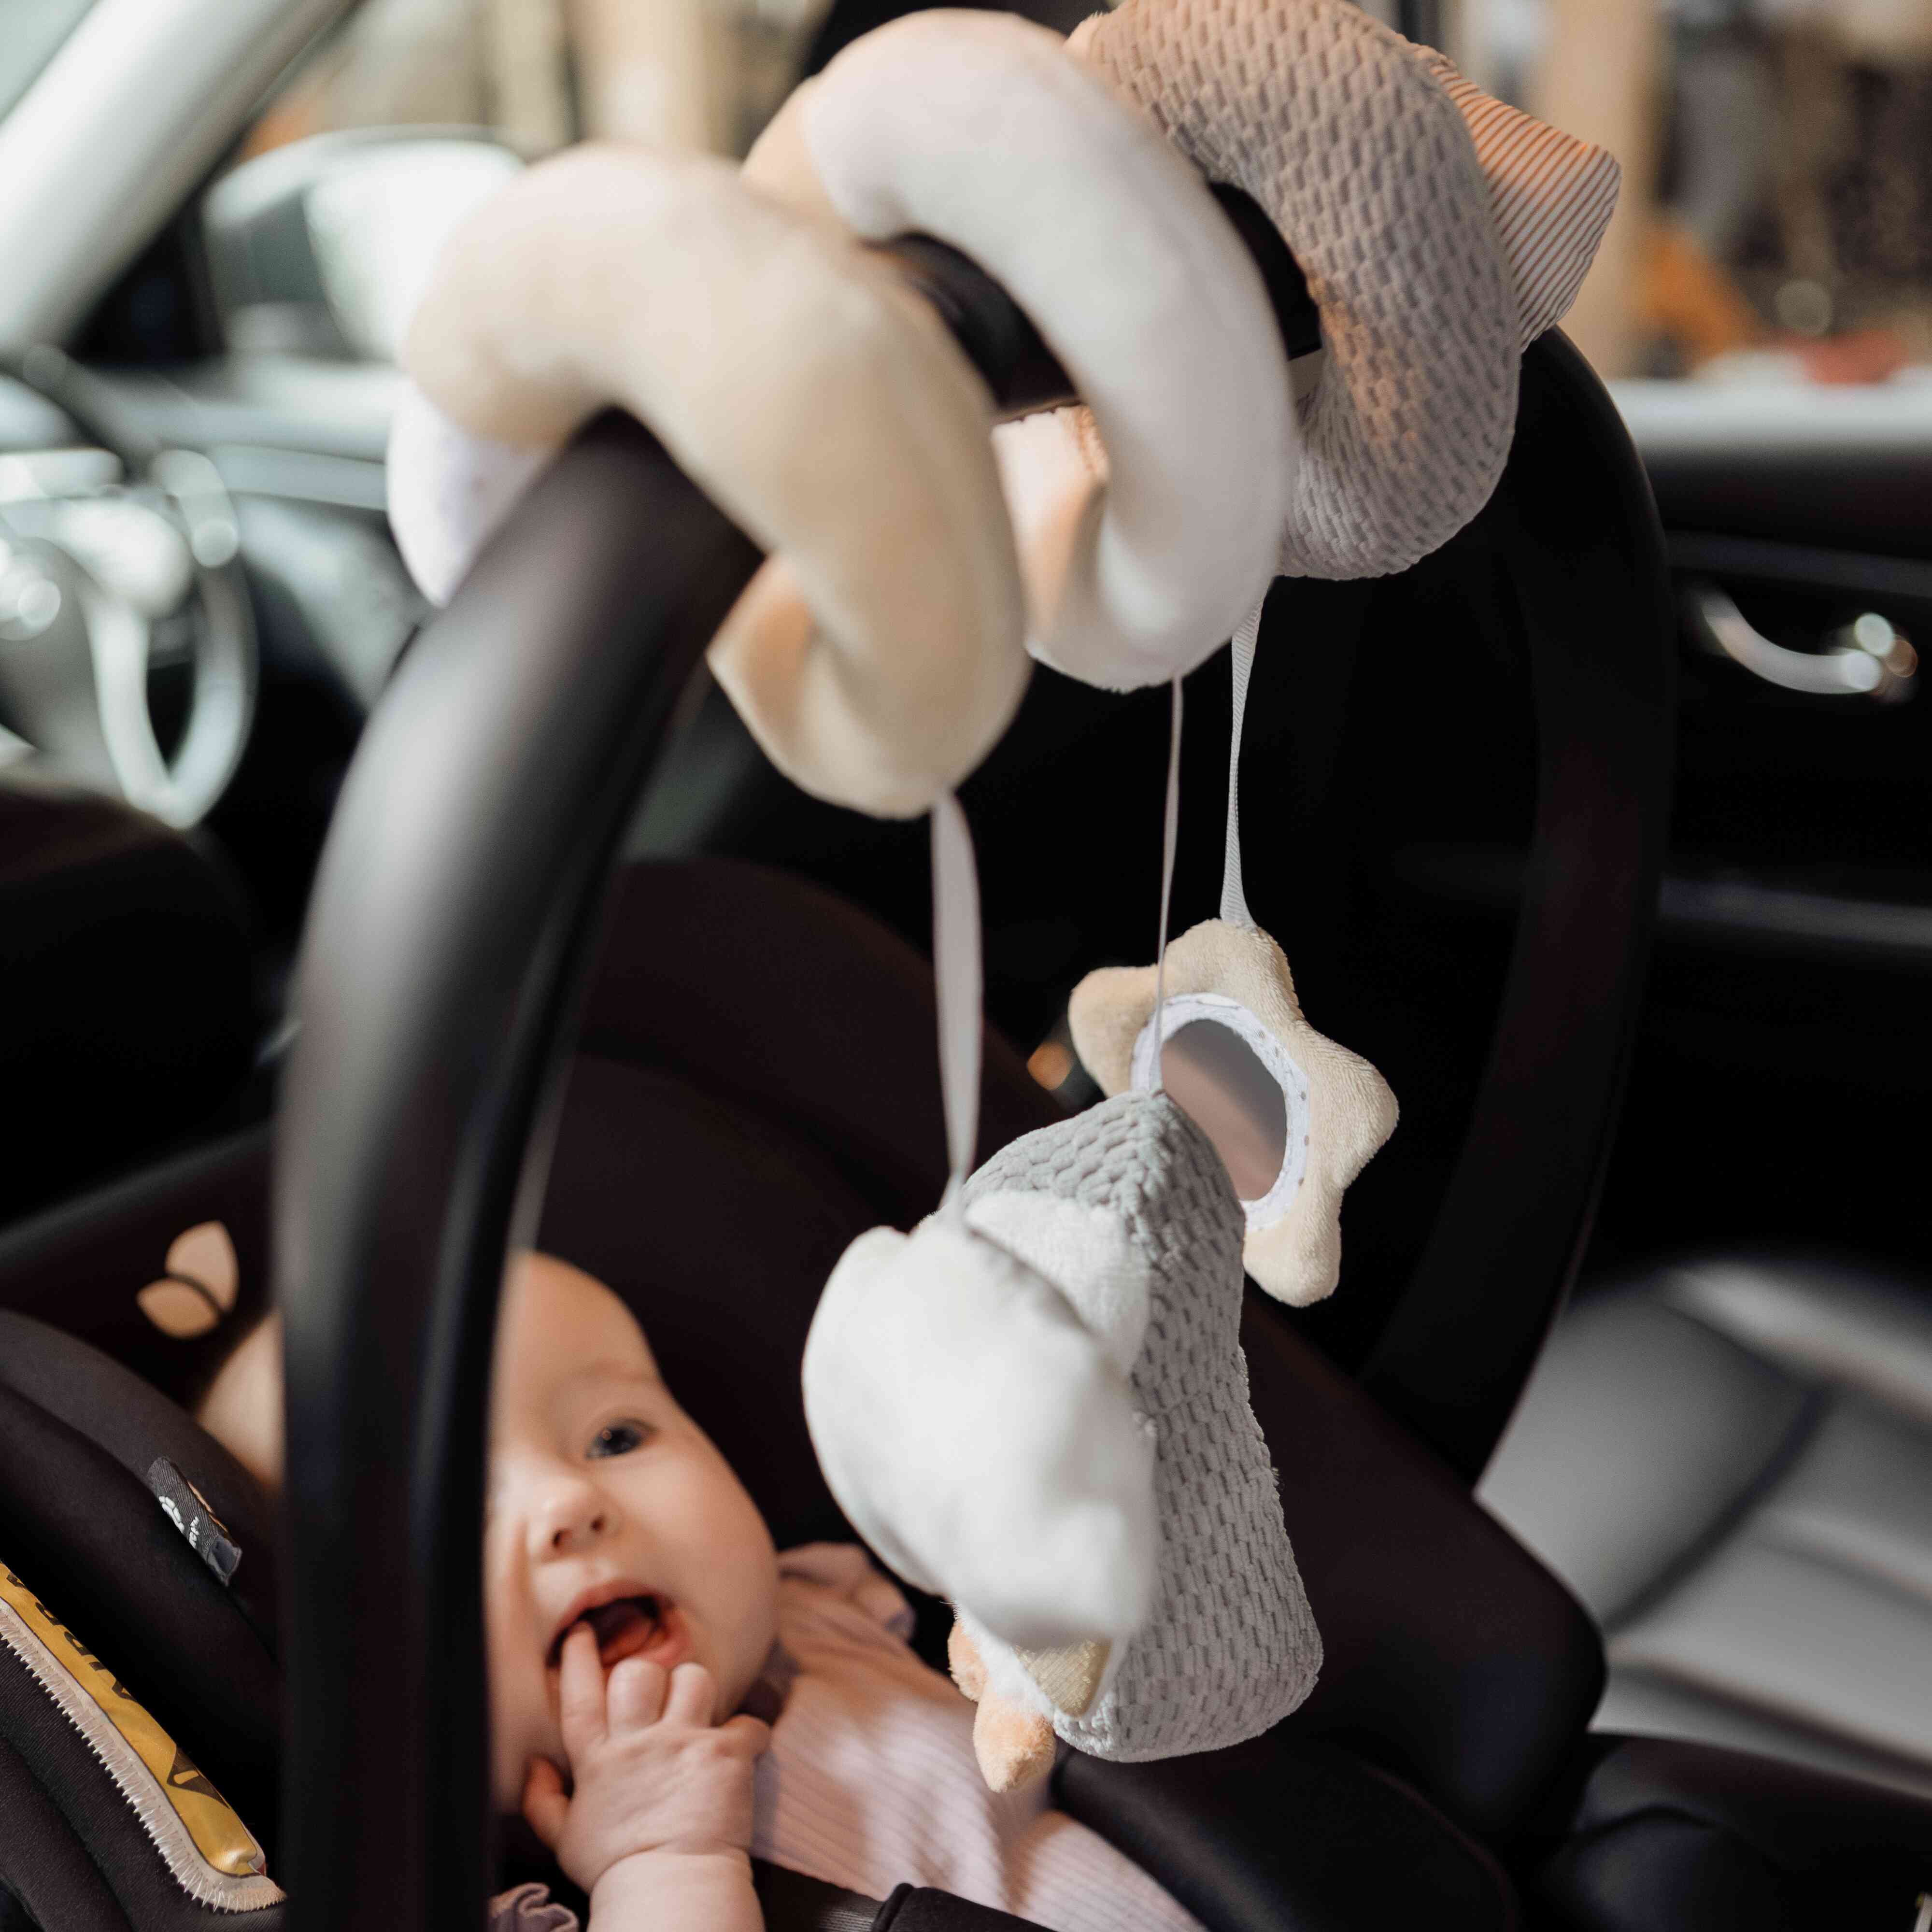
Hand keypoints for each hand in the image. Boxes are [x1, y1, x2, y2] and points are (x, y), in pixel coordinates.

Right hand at [522, 1626, 769, 1895]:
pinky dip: (750, 1734)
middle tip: (657, 1699)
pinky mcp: (725, 1753)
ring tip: (698, 1719)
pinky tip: (742, 1750)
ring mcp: (683, 1744)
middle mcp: (639, 1743)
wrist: (670, 1892)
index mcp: (598, 1760)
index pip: (580, 1694)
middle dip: (648, 1675)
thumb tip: (533, 1765)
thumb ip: (543, 1801)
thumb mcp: (564, 1840)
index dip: (580, 1658)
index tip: (583, 1632)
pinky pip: (747, 1721)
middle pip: (638, 1673)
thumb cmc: (617, 1867)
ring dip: (697, 1694)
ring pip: (694, 1679)